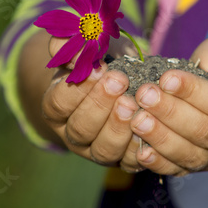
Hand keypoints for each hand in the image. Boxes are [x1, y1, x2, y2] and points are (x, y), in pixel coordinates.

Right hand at [41, 36, 144, 170]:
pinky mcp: (123, 161)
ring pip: (104, 150)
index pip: (58, 104)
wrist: (125, 80)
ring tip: (133, 104)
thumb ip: (71, 45)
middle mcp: (73, 135)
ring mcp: (98, 151)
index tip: (99, 68)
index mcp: (57, 108)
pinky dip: (141, 147)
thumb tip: (77, 53)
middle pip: (80, 129)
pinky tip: (151, 126)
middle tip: (120, 82)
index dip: (77, 89)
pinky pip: (131, 162)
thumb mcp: (84, 48)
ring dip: (119, 128)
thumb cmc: (101, 62)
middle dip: (100, 105)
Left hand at [130, 35, 207, 175]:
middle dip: (170, 113)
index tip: (166, 78)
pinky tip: (141, 152)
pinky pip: (178, 169)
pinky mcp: (198, 166)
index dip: (193, 92)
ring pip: (190, 154)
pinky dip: (159, 163)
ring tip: (138, 119)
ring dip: (161, 138)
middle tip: (144, 95)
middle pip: (203, 131)